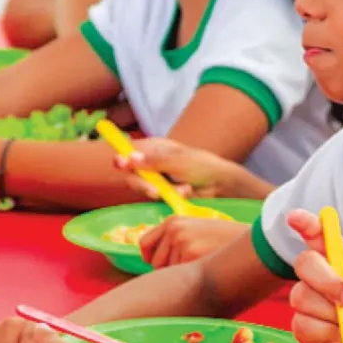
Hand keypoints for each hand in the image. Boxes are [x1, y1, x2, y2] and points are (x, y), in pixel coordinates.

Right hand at [115, 138, 239, 199]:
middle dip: (143, 184)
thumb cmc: (203, 166)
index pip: (131, 150)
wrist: (221, 184)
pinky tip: (186, 192)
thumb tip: (129, 158)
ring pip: (143, 187)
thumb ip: (154, 161)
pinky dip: (171, 196)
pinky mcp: (164, 192)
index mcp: (156, 147)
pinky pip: (157, 196)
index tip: (121, 164)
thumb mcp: (178, 161)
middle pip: (132, 174)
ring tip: (183, 189)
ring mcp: (158, 177)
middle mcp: (153, 161)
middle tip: (154, 191)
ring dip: (162, 191)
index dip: (123, 157)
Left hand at [138, 216, 247, 267]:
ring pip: (166, 272)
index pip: (144, 243)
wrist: (251, 242)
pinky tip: (206, 271)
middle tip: (190, 268)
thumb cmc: (225, 242)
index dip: (149, 258)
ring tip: (203, 266)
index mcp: (174, 221)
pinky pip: (179, 277)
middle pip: (154, 262)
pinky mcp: (191, 254)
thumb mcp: (197, 231)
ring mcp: (182, 241)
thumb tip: (152, 263)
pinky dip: (190, 279)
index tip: (159, 265)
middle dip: (167, 270)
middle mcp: (174, 229)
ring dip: (181, 275)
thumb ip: (176, 241)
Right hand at [286, 209, 342, 342]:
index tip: (295, 217)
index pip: (319, 237)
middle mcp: (322, 280)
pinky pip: (302, 324)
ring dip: (329, 311)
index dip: (306, 224)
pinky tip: (339, 337)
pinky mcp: (306, 330)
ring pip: (301, 296)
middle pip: (304, 263)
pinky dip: (325, 332)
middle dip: (324, 278)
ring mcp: (311, 305)